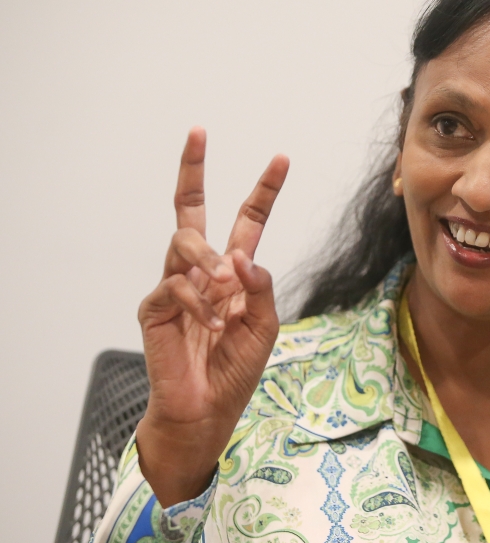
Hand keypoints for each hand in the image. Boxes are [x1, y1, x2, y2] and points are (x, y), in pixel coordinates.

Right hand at [135, 127, 288, 505]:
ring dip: (208, 258)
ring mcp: (175, 286)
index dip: (263, 191)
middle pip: (192, 210)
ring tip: (224, 285)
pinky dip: (197, 302)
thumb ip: (260, 288)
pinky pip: (174, 285)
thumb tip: (240, 257)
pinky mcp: (154, 308)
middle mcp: (203, 271)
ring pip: (184, 241)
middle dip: (193, 170)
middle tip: (197, 131)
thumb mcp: (264, 326)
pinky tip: (208, 324)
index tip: (281, 159)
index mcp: (234, 272)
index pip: (246, 221)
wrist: (206, 411)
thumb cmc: (236, 369)